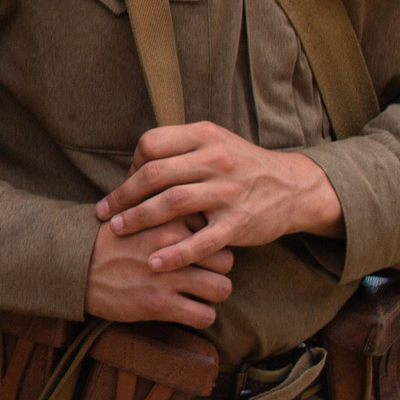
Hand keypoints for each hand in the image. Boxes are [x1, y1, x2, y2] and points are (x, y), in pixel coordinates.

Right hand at [84, 215, 233, 327]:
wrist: (72, 267)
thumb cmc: (104, 241)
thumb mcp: (133, 214)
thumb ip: (164, 212)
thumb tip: (195, 215)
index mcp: (168, 220)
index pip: (215, 230)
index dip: (209, 242)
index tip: (198, 250)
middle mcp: (172, 246)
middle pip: (226, 260)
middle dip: (216, 270)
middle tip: (201, 275)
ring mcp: (167, 276)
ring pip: (222, 289)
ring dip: (212, 294)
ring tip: (197, 295)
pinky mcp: (160, 304)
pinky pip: (205, 316)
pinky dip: (200, 316)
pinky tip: (186, 311)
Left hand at [94, 122, 342, 270]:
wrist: (294, 187)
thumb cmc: (242, 166)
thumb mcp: (215, 143)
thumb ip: (179, 149)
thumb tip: (134, 167)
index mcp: (205, 136)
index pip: (152, 144)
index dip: (132, 164)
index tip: (125, 183)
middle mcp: (216, 160)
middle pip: (155, 174)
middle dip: (124, 195)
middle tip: (104, 212)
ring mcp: (228, 192)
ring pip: (172, 203)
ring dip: (139, 218)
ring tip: (117, 231)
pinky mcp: (239, 222)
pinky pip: (202, 240)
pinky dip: (176, 253)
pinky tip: (155, 263)